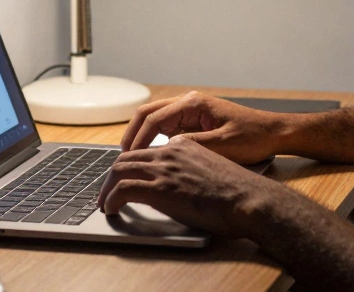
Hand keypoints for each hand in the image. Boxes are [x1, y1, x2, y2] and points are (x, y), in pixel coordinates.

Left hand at [97, 136, 286, 236]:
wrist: (249, 198)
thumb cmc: (239, 189)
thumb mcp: (213, 166)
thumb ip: (192, 167)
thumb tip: (181, 182)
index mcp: (183, 144)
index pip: (145, 149)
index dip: (130, 164)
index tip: (124, 177)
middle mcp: (170, 151)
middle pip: (126, 156)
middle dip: (112, 175)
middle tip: (106, 191)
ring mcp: (164, 168)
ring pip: (119, 170)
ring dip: (107, 187)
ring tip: (105, 202)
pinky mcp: (160, 188)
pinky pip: (123, 189)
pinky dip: (111, 199)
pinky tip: (111, 209)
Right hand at [121, 92, 289, 163]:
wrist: (273, 133)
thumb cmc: (252, 137)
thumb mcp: (222, 145)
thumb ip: (192, 145)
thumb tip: (165, 149)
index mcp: (194, 104)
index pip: (154, 118)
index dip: (138, 139)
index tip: (129, 157)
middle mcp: (189, 102)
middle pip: (149, 113)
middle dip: (133, 133)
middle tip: (122, 156)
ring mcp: (191, 110)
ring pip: (155, 118)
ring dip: (142, 136)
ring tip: (131, 157)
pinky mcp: (194, 121)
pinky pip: (167, 126)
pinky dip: (154, 138)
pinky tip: (150, 155)